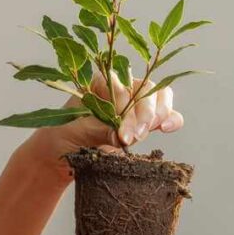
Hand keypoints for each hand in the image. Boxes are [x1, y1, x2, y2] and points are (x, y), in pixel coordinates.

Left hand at [28, 73, 183, 171]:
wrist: (61, 153)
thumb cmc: (62, 137)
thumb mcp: (76, 132)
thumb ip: (100, 130)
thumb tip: (121, 136)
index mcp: (101, 81)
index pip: (123, 88)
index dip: (125, 110)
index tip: (121, 134)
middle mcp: (122, 87)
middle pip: (145, 89)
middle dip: (143, 114)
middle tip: (134, 137)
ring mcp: (135, 103)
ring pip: (160, 97)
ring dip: (159, 115)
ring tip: (145, 134)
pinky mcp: (144, 121)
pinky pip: (166, 115)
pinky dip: (172, 119)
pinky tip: (167, 128)